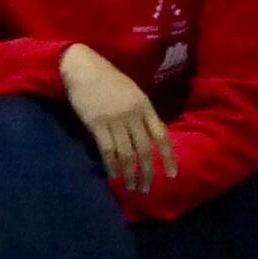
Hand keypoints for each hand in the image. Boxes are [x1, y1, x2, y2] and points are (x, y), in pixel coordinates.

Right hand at [57, 44, 168, 194]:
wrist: (85, 69)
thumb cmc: (108, 79)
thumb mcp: (132, 93)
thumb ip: (139, 113)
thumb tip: (144, 136)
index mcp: (145, 106)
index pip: (161, 135)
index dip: (168, 156)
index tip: (172, 174)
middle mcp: (133, 115)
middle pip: (144, 149)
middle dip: (147, 171)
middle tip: (146, 188)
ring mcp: (115, 120)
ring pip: (126, 153)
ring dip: (129, 173)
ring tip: (131, 188)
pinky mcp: (96, 125)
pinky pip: (107, 150)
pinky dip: (111, 165)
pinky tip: (113, 176)